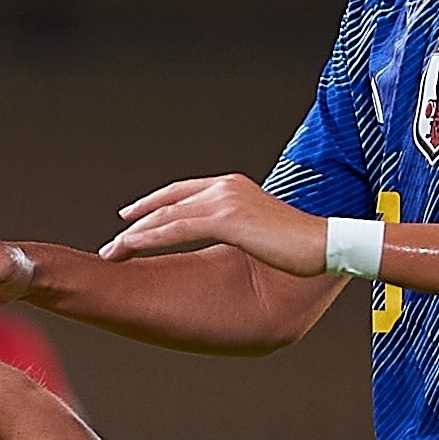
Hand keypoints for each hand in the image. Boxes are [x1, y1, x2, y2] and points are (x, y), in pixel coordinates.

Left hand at [105, 174, 325, 277]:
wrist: (326, 244)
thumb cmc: (300, 245)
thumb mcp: (261, 231)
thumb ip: (240, 228)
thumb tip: (232, 240)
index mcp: (233, 186)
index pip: (183, 192)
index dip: (154, 203)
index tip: (130, 214)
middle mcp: (226, 187)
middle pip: (168, 202)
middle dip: (137, 222)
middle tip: (112, 243)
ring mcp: (226, 201)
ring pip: (167, 216)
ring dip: (135, 235)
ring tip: (113, 252)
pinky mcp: (227, 220)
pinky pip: (177, 229)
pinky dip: (150, 239)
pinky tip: (131, 248)